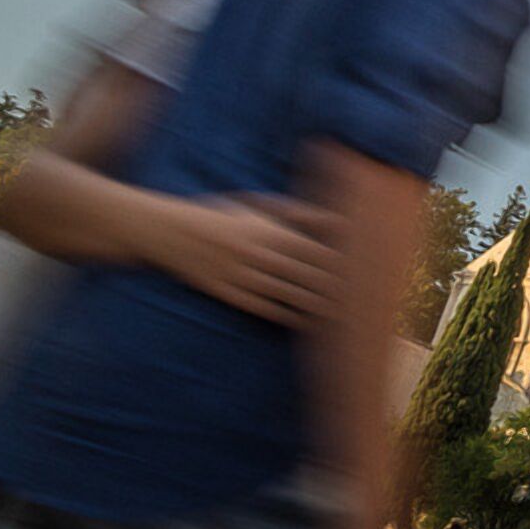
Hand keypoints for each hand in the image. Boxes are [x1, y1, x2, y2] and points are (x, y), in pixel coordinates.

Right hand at [154, 195, 342, 327]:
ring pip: (285, 294)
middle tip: (359, 301)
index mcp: (267, 231)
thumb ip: (293, 213)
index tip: (361, 273)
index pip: (313, 251)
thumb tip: (330, 218)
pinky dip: (282, 315)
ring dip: (312, 305)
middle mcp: (257, 254)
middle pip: (303, 275)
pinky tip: (300, 321)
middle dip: (332, 288)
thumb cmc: (219, 215)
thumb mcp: (254, 207)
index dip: (338, 264)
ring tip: (337, 315)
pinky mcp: (225, 292)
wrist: (168, 231)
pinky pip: (259, 307)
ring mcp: (240, 275)